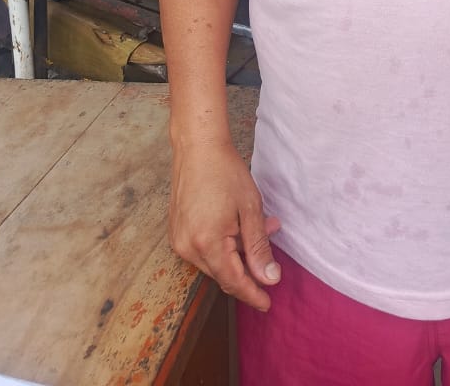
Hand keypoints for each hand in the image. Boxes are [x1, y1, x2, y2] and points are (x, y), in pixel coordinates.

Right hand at [169, 138, 281, 309]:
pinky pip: (204, 250)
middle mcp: (188, 248)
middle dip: (250, 266)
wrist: (197, 147)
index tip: (267, 304)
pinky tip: (239, 224)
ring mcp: (179, 241)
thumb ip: (259, 248)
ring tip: (262, 225)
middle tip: (273, 242)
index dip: (252, 294)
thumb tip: (269, 278)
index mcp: (207, 244)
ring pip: (214, 262)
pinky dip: (223, 244)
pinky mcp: (176, 233)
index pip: (234, 282)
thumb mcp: (250, 209)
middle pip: (223, 273)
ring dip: (238, 251)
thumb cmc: (225, 172)